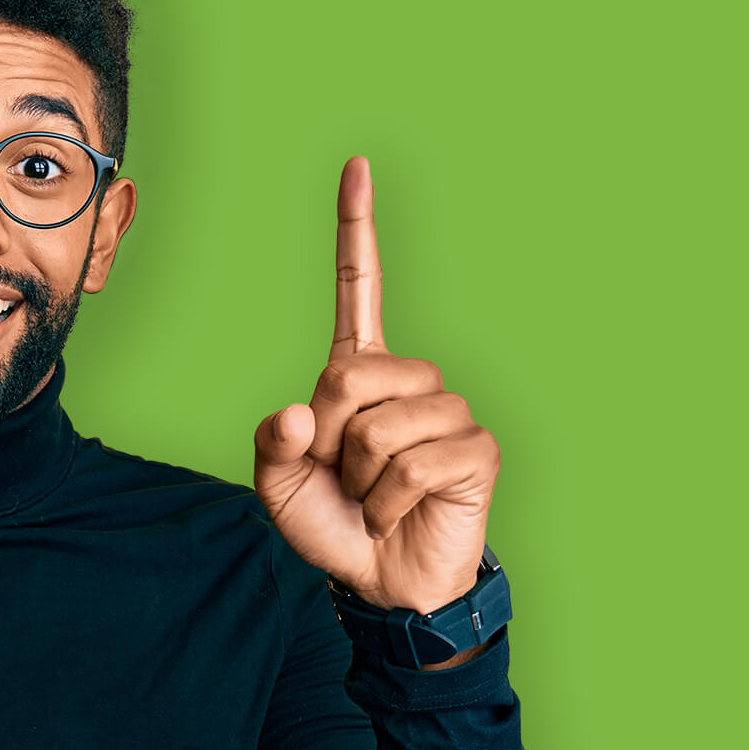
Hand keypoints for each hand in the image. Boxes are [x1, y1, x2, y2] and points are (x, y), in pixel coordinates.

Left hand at [252, 157, 500, 614]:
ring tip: (374, 496)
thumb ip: (271, 445)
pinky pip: (413, 462)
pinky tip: (401, 511)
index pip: (360, 289)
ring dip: (360, 476)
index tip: (357, 166)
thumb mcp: (277, 485)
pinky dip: (389, 499)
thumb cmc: (333, 523)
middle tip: (344, 475)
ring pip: (381, 426)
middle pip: (349, 377)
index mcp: (358, 373)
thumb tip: (299, 413)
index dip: (357, 229)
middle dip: (330, 439)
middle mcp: (410, 380)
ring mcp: (449, 411)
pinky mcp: (478, 448)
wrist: (379, 583)